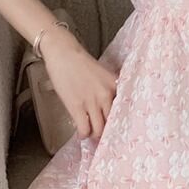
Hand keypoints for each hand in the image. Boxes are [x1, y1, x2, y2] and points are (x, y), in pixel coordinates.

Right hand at [39, 25, 118, 141]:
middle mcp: (107, 95)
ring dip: (95, 134)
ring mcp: (92, 102)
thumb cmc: (81, 63)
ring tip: (92, 133)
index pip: (125, 110)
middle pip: (113, 123)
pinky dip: (83, 134)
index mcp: (115, 86)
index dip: (121, 122)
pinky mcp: (76, 106)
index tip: (119, 128)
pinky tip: (82, 132)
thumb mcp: (104, 75)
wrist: (64, 54)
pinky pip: (84, 129)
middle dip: (108, 130)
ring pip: (99, 130)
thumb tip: (110, 107)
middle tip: (104, 133)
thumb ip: (109, 89)